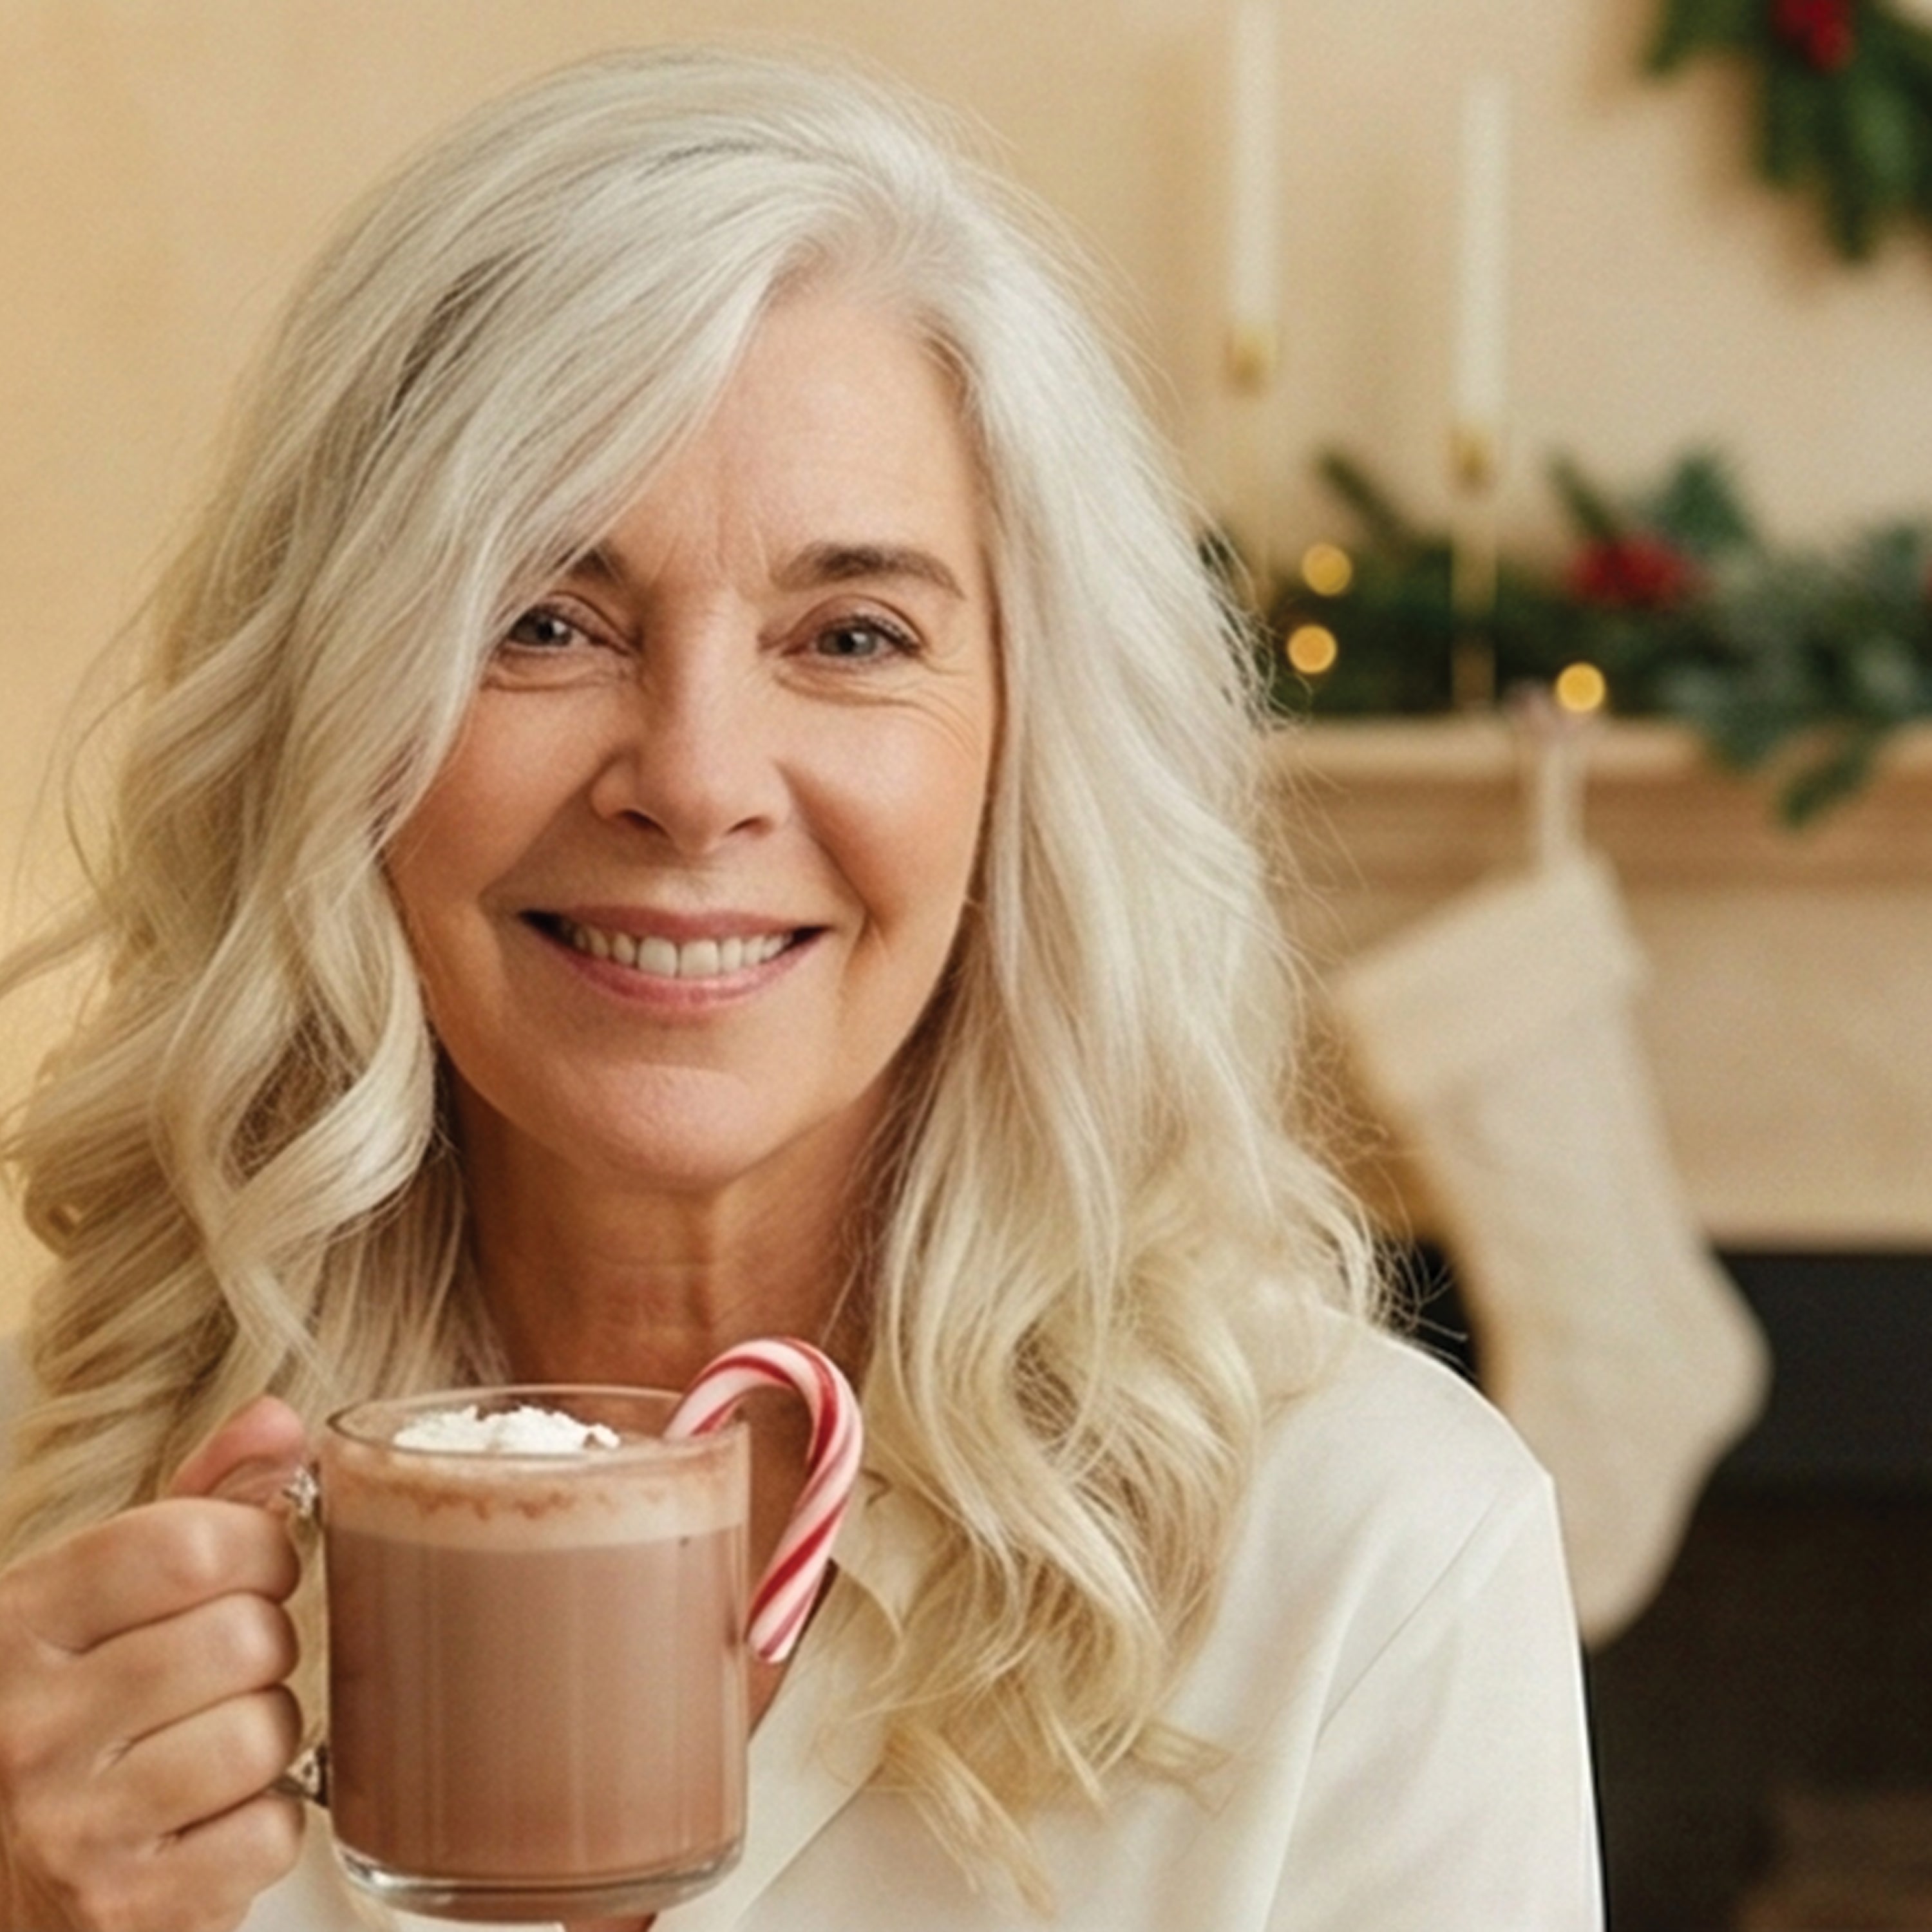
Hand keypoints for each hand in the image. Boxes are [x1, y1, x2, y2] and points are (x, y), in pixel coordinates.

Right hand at [0, 1398, 309, 1930]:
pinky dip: (261, 1822)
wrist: (0, 1872)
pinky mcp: (125, 1912)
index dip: (258, 1546)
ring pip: (268, 1730)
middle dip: (264, 1643)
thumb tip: (281, 1425)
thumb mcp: (91, 1597)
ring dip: (267, 1732)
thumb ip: (191, 1503)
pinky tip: (206, 1817)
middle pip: (245, 1636)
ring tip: (211, 1739)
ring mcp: (71, 1830)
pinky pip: (270, 1829)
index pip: (189, 1545)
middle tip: (225, 1666)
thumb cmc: (57, 1717)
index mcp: (15, 1626)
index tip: (254, 1567)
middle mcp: (27, 1728)